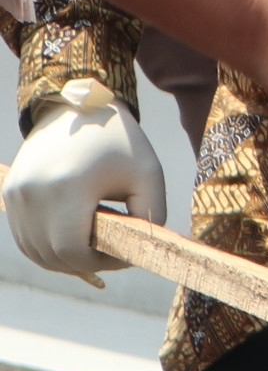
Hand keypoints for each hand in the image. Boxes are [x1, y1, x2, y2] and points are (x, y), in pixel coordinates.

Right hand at [2, 78, 166, 283]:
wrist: (78, 107)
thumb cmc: (118, 140)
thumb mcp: (148, 174)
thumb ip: (151, 216)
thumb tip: (137, 249)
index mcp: (67, 188)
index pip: (74, 251)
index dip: (101, 262)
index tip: (125, 254)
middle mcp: (33, 195)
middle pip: (53, 256)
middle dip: (86, 261)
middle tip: (112, 250)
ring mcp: (16, 196)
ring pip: (35, 251)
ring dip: (64, 257)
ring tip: (94, 240)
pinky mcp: (10, 194)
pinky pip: (25, 237)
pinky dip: (47, 245)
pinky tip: (73, 234)